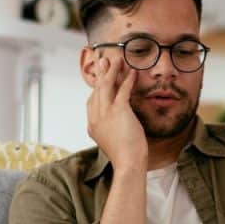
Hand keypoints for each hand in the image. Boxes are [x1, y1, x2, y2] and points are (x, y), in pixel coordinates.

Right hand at [86, 51, 146, 170]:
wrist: (128, 163)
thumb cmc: (124, 156)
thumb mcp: (111, 141)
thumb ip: (109, 130)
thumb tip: (115, 125)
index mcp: (92, 125)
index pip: (92, 101)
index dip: (97, 88)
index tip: (100, 77)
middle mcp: (96, 117)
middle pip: (97, 90)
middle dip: (101, 73)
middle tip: (103, 60)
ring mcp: (105, 114)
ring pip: (106, 86)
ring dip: (112, 71)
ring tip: (117, 59)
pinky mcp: (119, 112)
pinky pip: (122, 90)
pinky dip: (127, 79)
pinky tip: (133, 72)